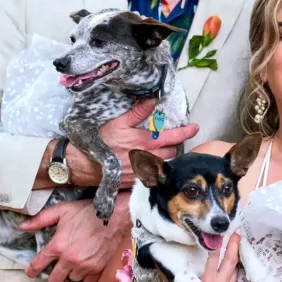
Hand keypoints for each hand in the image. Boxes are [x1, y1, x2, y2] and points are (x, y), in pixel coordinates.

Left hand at [20, 192, 130, 281]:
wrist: (117, 217)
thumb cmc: (90, 212)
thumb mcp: (63, 210)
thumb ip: (41, 219)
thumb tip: (23, 227)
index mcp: (58, 245)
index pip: (38, 265)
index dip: (31, 271)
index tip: (31, 272)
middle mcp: (70, 260)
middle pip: (54, 281)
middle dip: (53, 277)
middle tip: (56, 271)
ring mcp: (85, 267)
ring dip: (69, 279)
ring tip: (70, 272)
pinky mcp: (98, 272)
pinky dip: (83, 281)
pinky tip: (83, 273)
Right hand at [66, 98, 198, 187]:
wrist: (86, 165)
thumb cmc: (101, 141)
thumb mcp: (118, 122)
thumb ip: (137, 112)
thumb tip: (152, 100)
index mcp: (146, 142)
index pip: (174, 136)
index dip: (186, 131)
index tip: (195, 127)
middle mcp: (149, 158)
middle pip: (173, 152)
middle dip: (174, 145)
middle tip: (169, 138)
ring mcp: (145, 171)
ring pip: (165, 164)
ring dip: (165, 156)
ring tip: (159, 150)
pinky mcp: (138, 181)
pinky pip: (154, 174)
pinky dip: (155, 167)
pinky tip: (147, 162)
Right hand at [158, 234, 240, 281]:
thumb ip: (168, 267)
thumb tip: (157, 250)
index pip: (215, 257)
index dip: (219, 243)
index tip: (221, 231)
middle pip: (230, 262)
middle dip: (234, 246)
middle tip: (237, 233)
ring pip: (235, 272)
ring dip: (236, 258)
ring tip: (238, 244)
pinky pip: (234, 281)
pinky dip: (234, 271)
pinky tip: (235, 263)